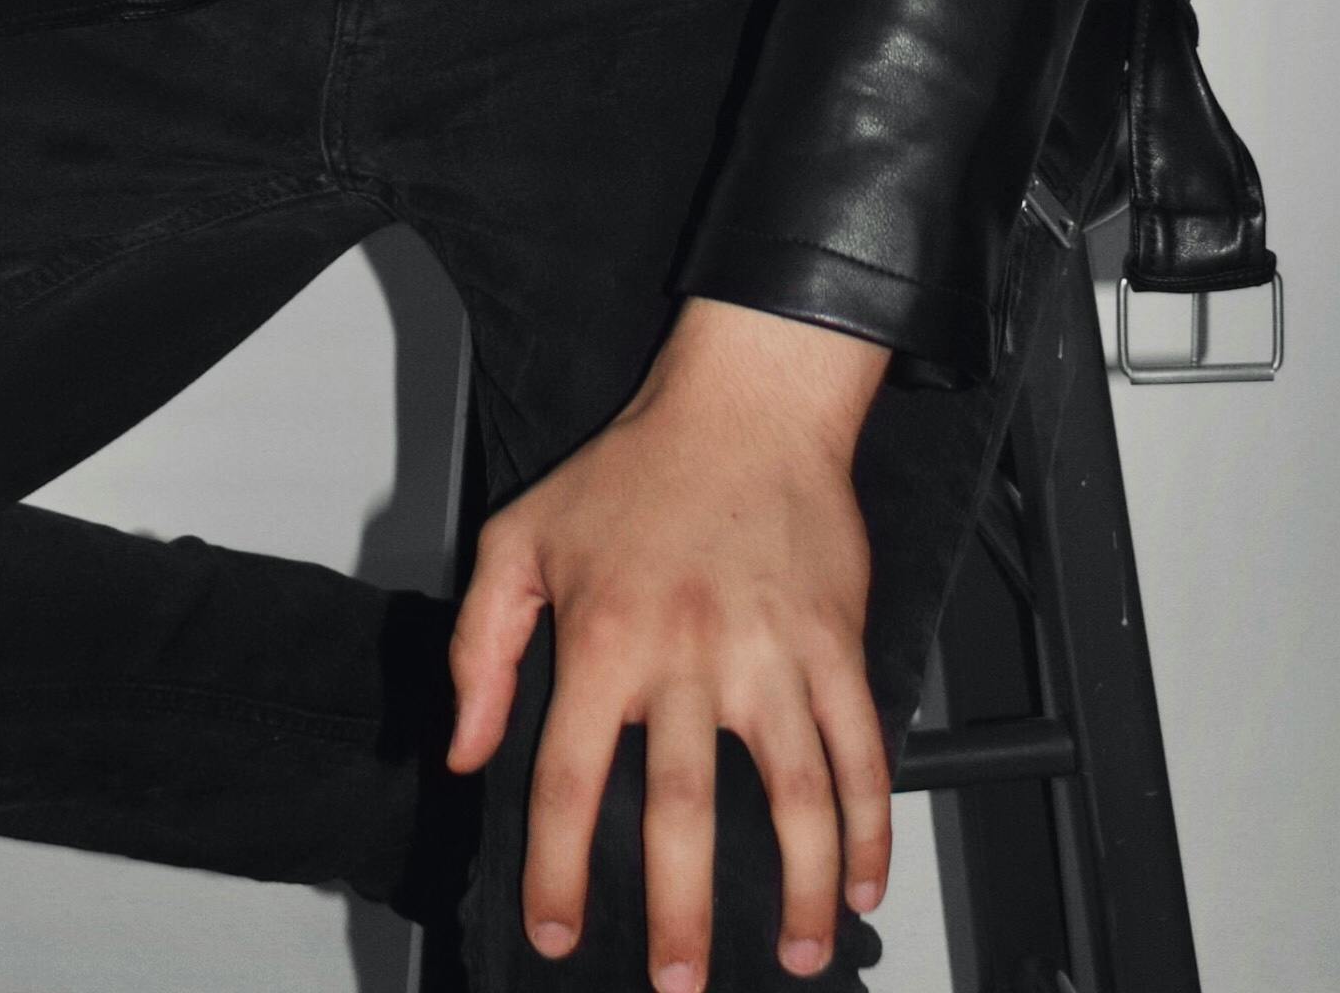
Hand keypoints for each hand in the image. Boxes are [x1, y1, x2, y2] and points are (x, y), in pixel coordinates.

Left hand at [446, 297, 892, 989]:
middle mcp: (688, 653)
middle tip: (679, 982)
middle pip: (684, 807)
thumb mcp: (520, 538)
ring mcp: (770, 650)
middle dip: (682, 910)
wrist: (745, 405)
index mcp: (605, 637)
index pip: (570, 779)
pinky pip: (861, 746)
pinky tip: (864, 880)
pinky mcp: (834, 640)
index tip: (556, 930)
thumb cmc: (631, 471)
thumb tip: (468, 752)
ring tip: (797, 954)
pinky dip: (871, 821)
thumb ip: (480, 648)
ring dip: (800, 885)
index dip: (558, 866)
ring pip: (793, 793)